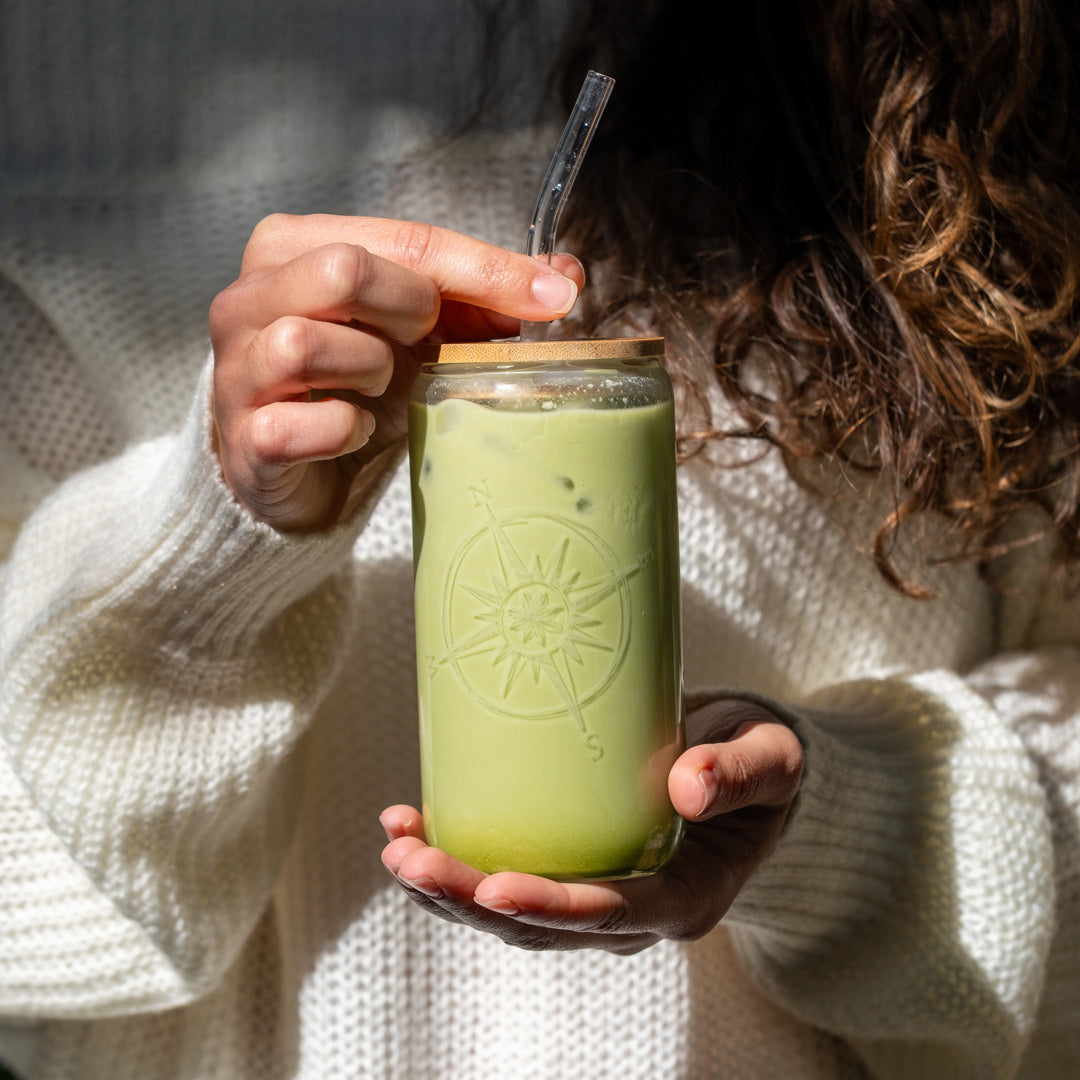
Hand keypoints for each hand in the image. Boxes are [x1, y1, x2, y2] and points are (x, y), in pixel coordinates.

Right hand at [210, 214, 583, 529]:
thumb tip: (566, 277)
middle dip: (410, 309)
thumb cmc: (352, 382)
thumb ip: (478, 297)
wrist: (288, 463)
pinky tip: (354, 432)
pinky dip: (344, 431)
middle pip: (344, 269)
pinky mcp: (242, 436)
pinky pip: (300, 425)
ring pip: (308, 343)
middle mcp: (248, 297)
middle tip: (426, 342)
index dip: (486, 269)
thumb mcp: (416, 329)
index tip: (555, 297)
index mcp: (291, 246)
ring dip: (371, 370)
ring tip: (379, 385)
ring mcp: (236, 367)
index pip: (403, 238)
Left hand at [380, 699, 802, 953]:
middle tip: (410, 860)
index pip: (609, 914)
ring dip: (449, 886)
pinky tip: (413, 824)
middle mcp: (634, 911)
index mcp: (686, 897)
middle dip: (469, 900)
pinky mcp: (572, 862)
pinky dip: (458, 854)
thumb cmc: (761, 760)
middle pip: (541, 925)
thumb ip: (742, 771)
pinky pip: (506, 874)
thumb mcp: (773, 757)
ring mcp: (599, 893)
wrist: (747, 764)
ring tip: (397, 845)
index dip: (548, 907)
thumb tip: (688, 786)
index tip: (491, 888)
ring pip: (511, 912)